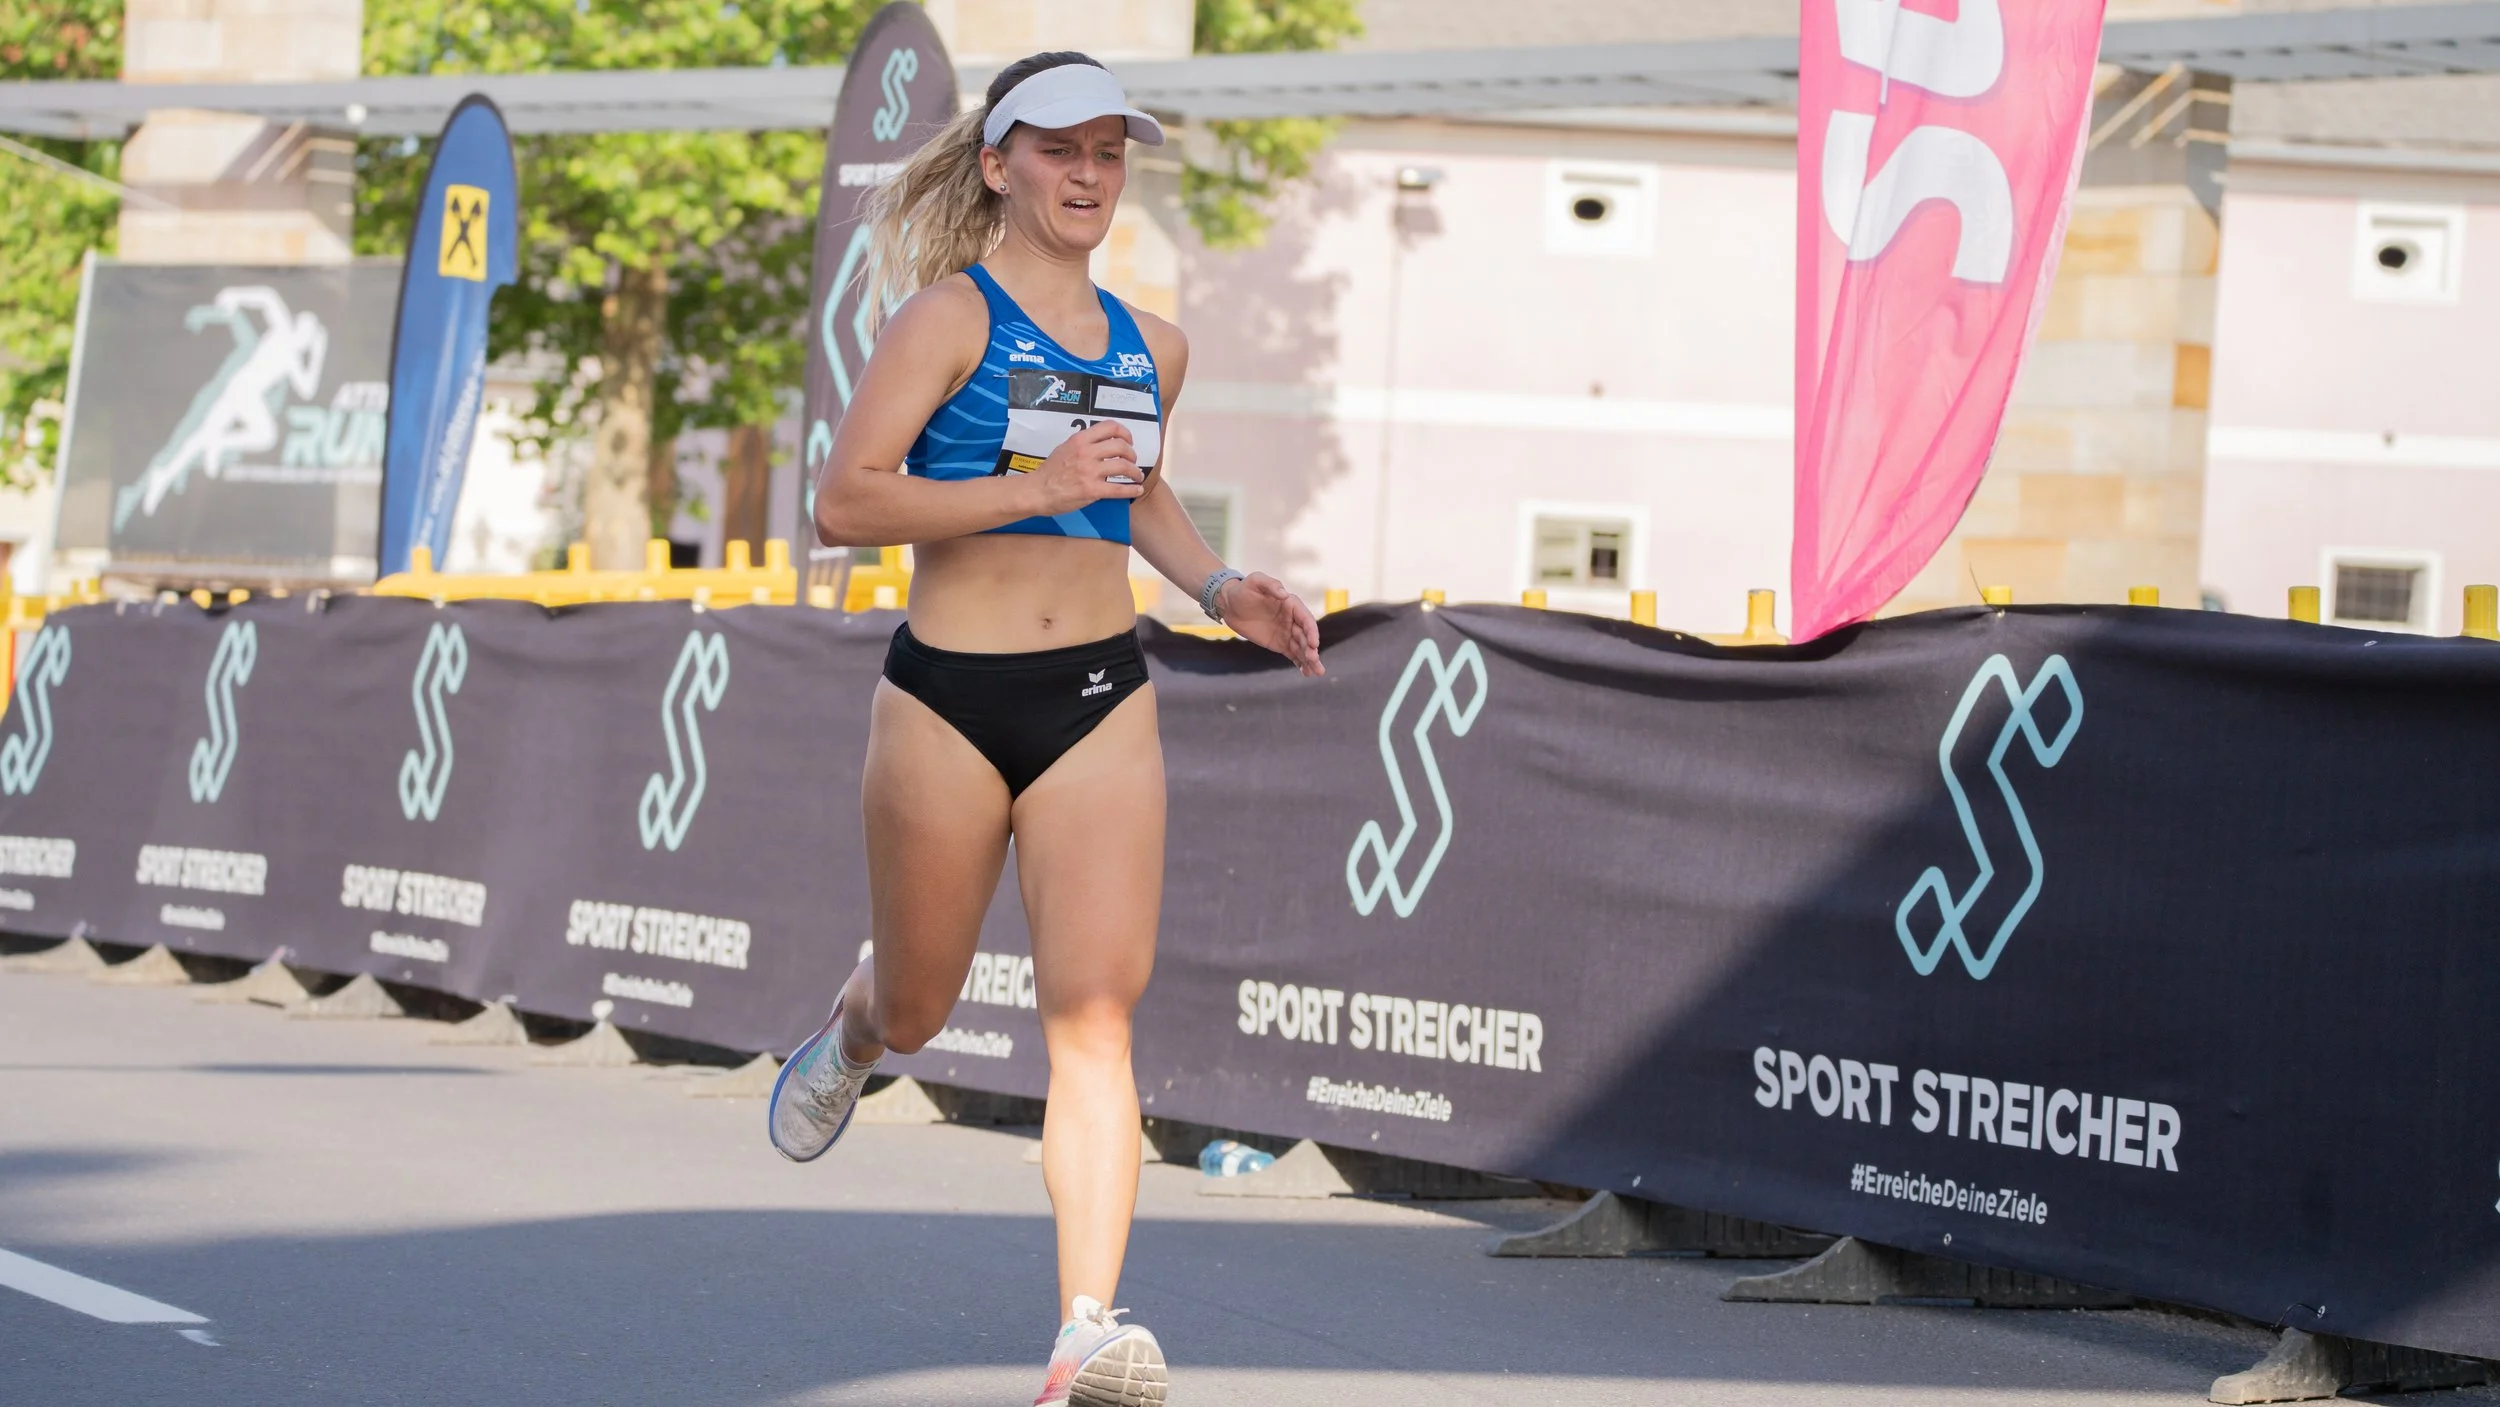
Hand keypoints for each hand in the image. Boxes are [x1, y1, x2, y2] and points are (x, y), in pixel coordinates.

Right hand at [1026, 420, 1142, 515]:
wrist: (1037, 491)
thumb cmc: (1050, 471)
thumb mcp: (1065, 448)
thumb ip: (1083, 444)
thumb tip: (1101, 443)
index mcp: (1080, 440)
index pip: (1110, 427)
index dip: (1125, 433)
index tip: (1128, 441)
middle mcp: (1086, 452)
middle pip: (1120, 446)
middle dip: (1131, 453)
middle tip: (1132, 460)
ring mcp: (1090, 472)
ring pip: (1123, 466)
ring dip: (1135, 471)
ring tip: (1136, 475)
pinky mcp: (1092, 490)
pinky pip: (1118, 489)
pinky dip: (1132, 490)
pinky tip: (1137, 490)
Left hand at [1218, 573, 1323, 676]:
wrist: (1230, 604)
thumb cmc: (1243, 589)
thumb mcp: (1255, 581)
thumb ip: (1271, 585)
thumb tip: (1285, 594)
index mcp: (1291, 605)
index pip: (1306, 619)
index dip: (1311, 631)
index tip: (1314, 644)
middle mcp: (1293, 619)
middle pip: (1306, 636)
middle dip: (1311, 649)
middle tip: (1313, 660)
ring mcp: (1287, 633)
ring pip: (1302, 648)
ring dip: (1310, 660)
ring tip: (1317, 673)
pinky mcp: (1280, 644)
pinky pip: (1293, 654)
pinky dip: (1300, 663)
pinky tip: (1306, 673)